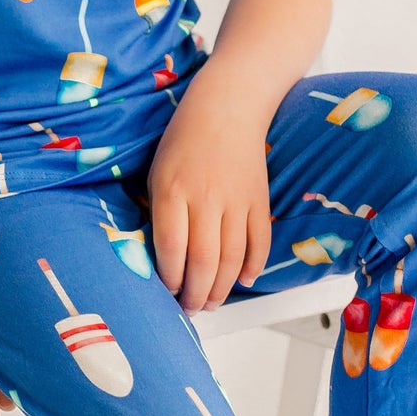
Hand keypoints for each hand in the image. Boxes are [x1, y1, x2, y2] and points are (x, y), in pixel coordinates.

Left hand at [146, 77, 273, 311]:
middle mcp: (206, 198)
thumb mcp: (157, 172)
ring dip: (221, 288)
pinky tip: (243, 281)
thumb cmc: (184, 139)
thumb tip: (160, 256)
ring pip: (233, 259)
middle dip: (195, 293)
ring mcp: (236, 201)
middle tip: (189, 308)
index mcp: (173, 190)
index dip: (169, 278)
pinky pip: (259, 242)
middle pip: (204, 261)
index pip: (172, 247)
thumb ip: (158, 212)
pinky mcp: (259, 200)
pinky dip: (253, 267)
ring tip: (210, 302)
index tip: (166, 292)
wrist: (228, 107)